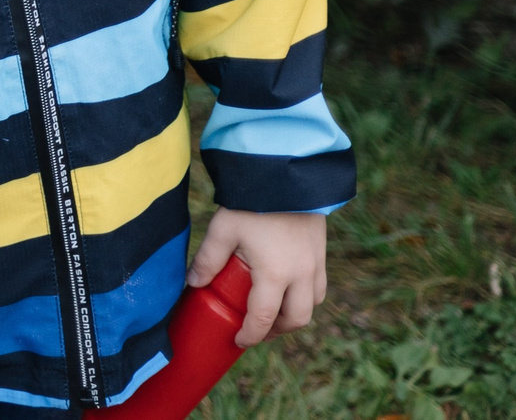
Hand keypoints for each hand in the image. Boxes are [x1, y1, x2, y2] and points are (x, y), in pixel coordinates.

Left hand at [191, 208, 328, 347]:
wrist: (286, 174)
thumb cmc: (252, 202)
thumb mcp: (223, 229)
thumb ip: (208, 258)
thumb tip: (193, 284)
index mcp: (276, 274)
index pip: (264, 318)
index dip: (251, 335)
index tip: (239, 340)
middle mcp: (302, 275)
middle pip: (296, 319)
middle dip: (276, 330)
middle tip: (257, 330)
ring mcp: (316, 264)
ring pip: (312, 305)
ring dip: (293, 315)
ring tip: (272, 313)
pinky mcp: (322, 253)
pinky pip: (319, 287)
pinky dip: (305, 297)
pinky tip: (288, 289)